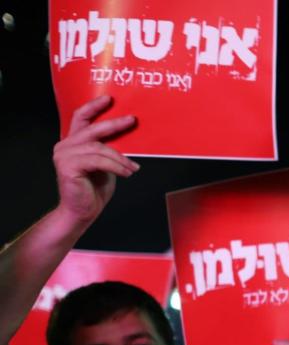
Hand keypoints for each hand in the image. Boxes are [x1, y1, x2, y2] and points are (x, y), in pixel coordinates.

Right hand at [52, 96, 138, 225]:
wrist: (82, 211)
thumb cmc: (93, 189)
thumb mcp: (104, 164)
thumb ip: (108, 149)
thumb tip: (128, 136)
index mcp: (73, 142)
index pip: (80, 118)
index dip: (93, 106)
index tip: (109, 99)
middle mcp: (65, 145)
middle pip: (92, 129)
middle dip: (114, 124)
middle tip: (132, 120)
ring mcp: (64, 155)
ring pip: (98, 148)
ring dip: (120, 157)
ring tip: (133, 167)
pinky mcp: (68, 166)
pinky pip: (98, 161)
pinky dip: (115, 166)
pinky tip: (127, 173)